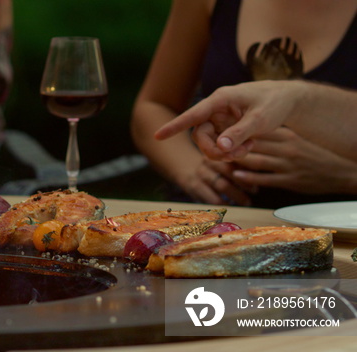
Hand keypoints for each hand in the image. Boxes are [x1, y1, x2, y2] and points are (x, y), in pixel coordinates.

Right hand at [155, 81, 298, 159]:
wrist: (290, 100)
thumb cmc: (276, 102)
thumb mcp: (260, 119)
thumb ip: (239, 133)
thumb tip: (220, 148)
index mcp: (221, 99)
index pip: (193, 114)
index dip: (175, 126)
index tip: (158, 135)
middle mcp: (216, 108)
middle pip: (200, 135)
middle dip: (213, 150)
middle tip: (233, 156)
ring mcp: (221, 118)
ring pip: (210, 143)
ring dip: (225, 152)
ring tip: (247, 149)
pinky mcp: (226, 127)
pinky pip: (220, 144)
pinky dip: (233, 151)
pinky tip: (248, 146)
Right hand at [178, 159, 252, 205]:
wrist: (183, 164)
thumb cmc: (211, 164)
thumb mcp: (221, 157)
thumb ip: (238, 162)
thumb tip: (260, 173)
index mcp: (218, 152)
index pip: (236, 160)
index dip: (247, 171)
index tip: (256, 181)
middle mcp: (207, 161)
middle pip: (229, 172)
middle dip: (244, 184)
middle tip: (255, 192)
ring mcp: (199, 173)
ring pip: (221, 185)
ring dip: (237, 195)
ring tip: (246, 202)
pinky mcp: (192, 185)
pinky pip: (210, 197)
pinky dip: (223, 203)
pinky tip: (230, 205)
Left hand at [231, 127, 356, 193]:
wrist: (341, 172)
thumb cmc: (315, 156)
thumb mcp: (297, 141)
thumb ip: (276, 138)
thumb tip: (252, 133)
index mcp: (288, 135)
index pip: (258, 130)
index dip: (238, 129)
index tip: (221, 129)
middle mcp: (287, 148)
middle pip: (253, 144)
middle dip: (232, 144)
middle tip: (214, 145)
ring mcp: (288, 164)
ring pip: (256, 161)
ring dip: (236, 161)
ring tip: (220, 160)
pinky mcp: (290, 180)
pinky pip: (265, 178)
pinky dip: (249, 177)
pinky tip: (235, 175)